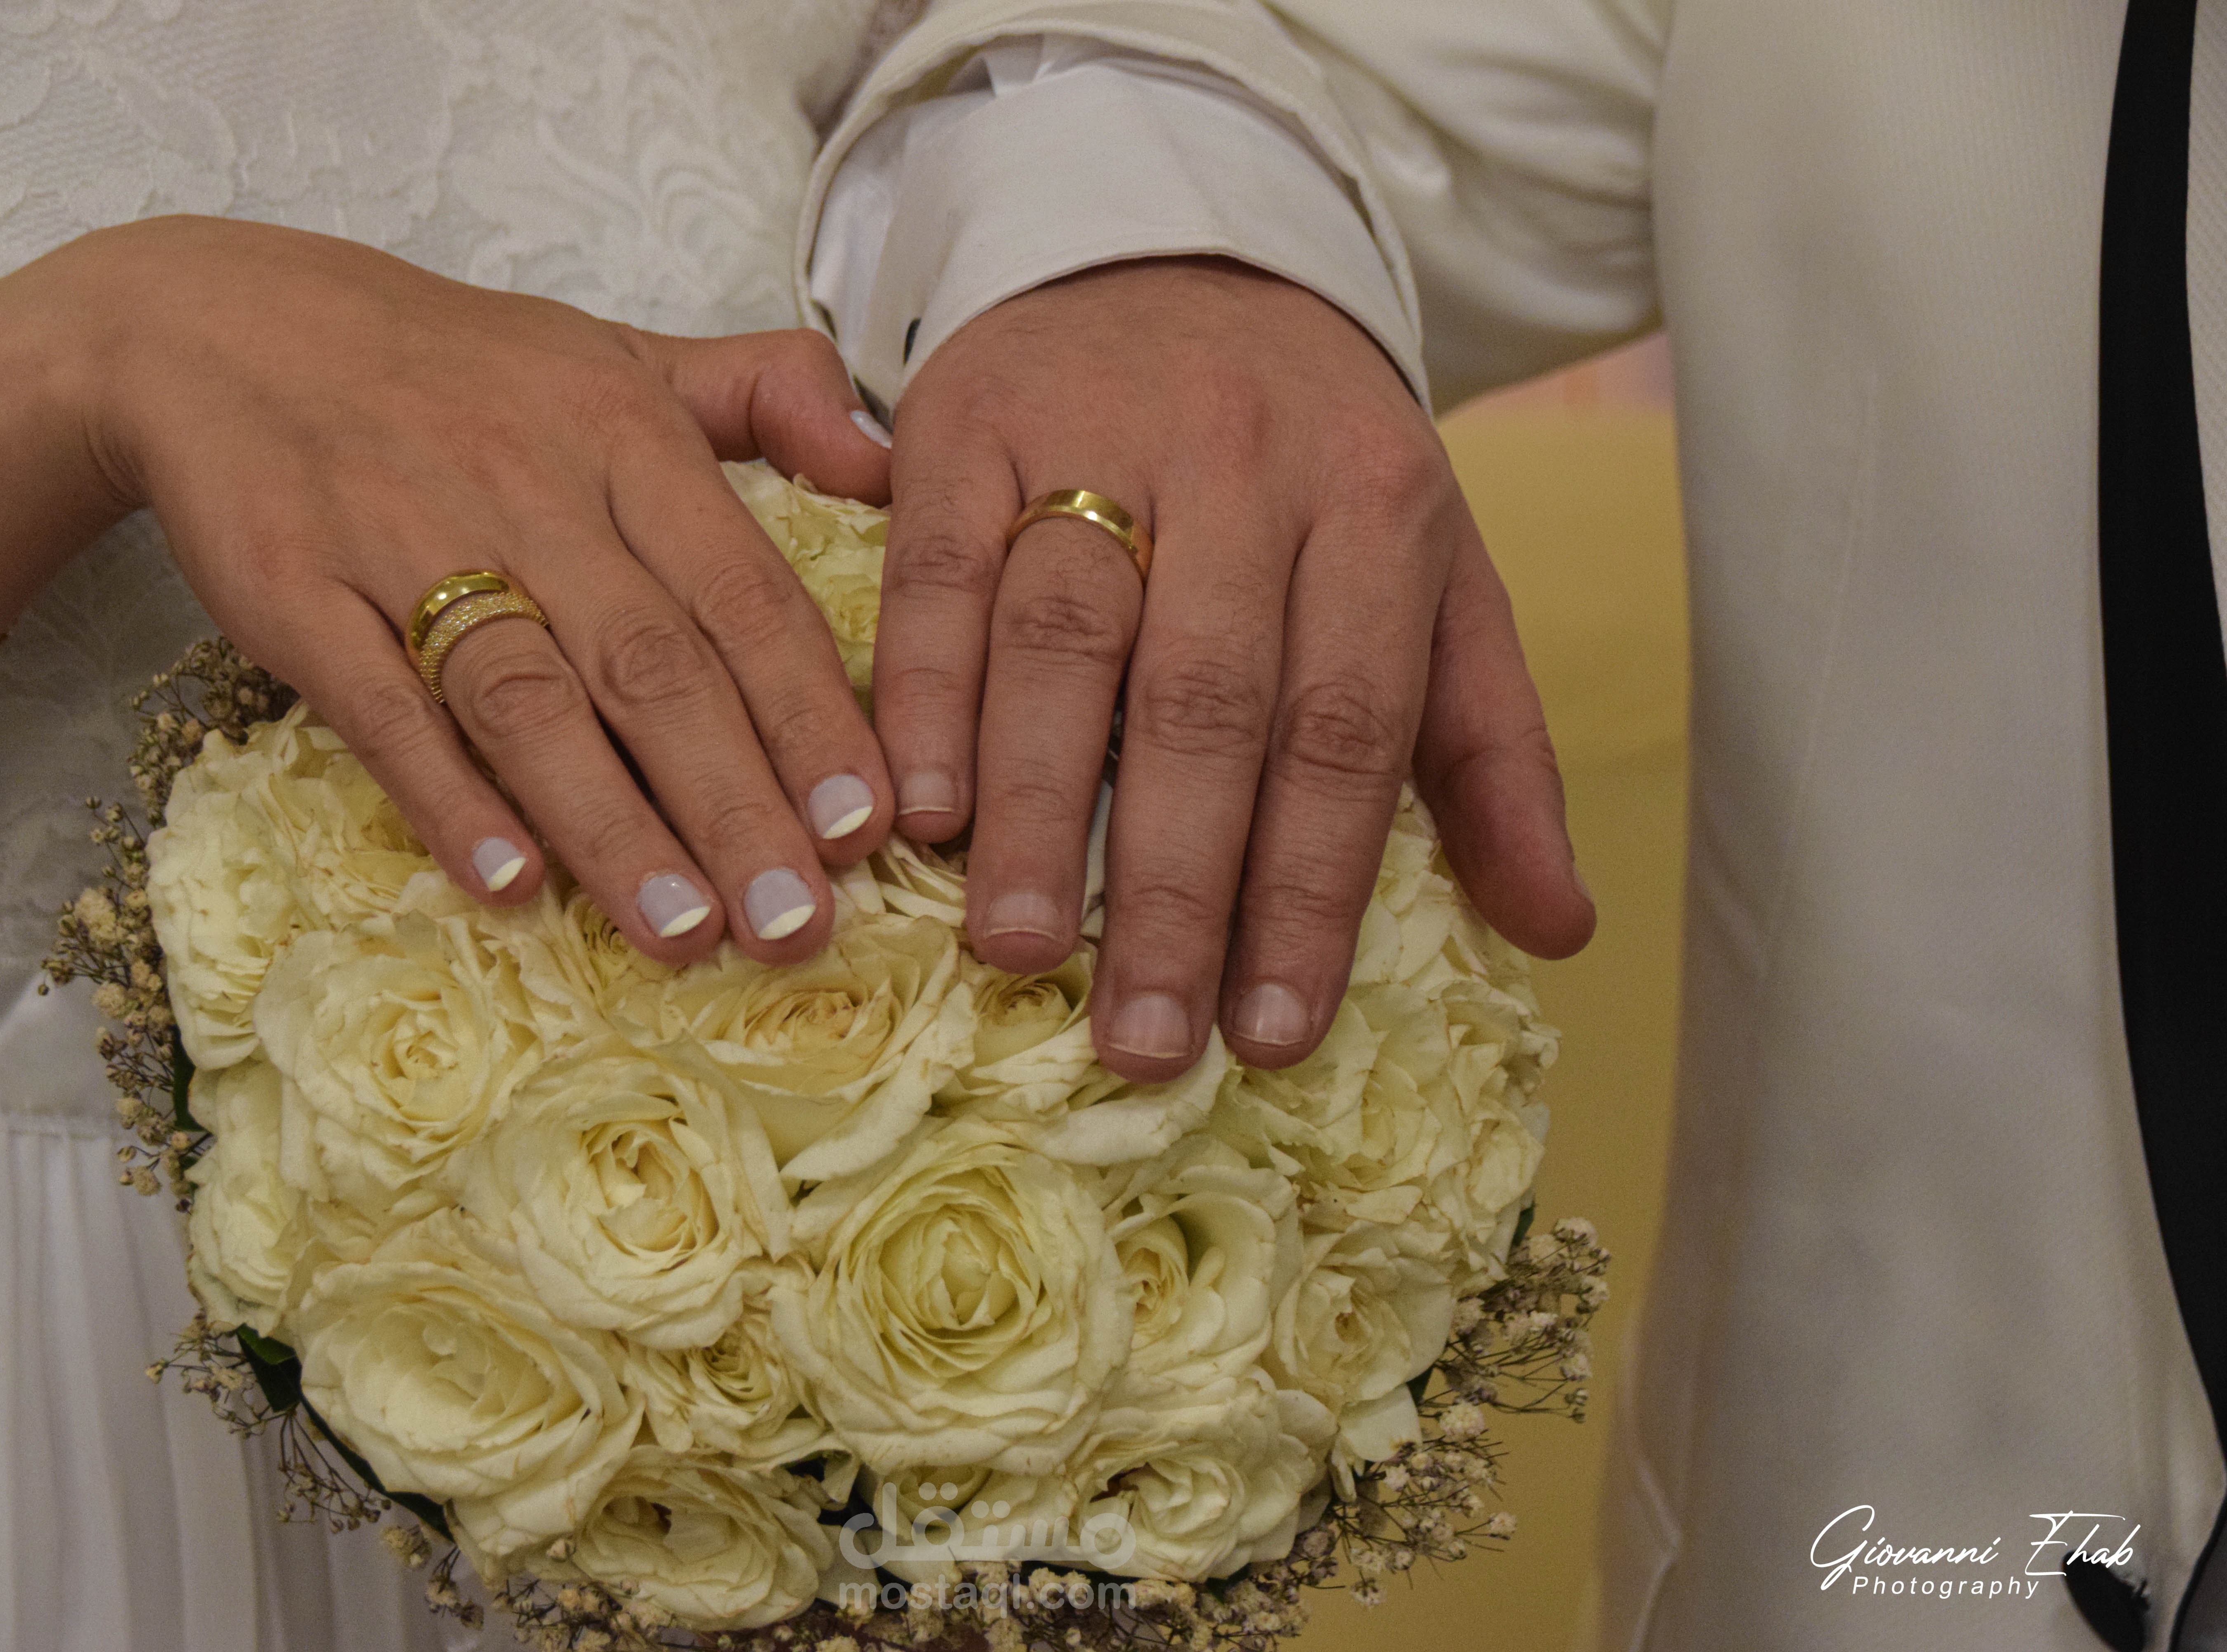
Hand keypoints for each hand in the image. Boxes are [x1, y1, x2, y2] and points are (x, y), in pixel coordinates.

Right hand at [72, 218, 895, 962]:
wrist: (217, 328)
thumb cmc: (452, 368)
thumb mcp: (620, 353)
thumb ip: (764, 397)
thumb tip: (890, 459)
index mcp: (623, 435)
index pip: (743, 594)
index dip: (809, 715)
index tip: (866, 827)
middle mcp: (527, 486)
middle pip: (653, 664)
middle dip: (735, 802)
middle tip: (798, 925)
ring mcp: (402, 538)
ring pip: (529, 698)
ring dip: (613, 826)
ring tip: (684, 934)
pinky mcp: (295, 588)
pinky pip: (383, 704)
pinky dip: (448, 795)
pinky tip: (511, 883)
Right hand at [874, 257, 1593, 1080]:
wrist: (1173, 252)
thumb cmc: (1308, 459)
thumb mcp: (1433, 575)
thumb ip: (1488, 750)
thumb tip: (1556, 929)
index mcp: (1380, 506)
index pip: (1346, 728)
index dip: (1309, 890)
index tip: (1270, 1033)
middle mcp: (1246, 461)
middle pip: (1209, 698)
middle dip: (1178, 885)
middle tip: (1143, 1038)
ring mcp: (1097, 429)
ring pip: (1067, 635)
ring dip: (1042, 805)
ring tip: (1021, 947)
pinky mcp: (969, 416)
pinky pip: (941, 569)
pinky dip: (923, 692)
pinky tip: (917, 810)